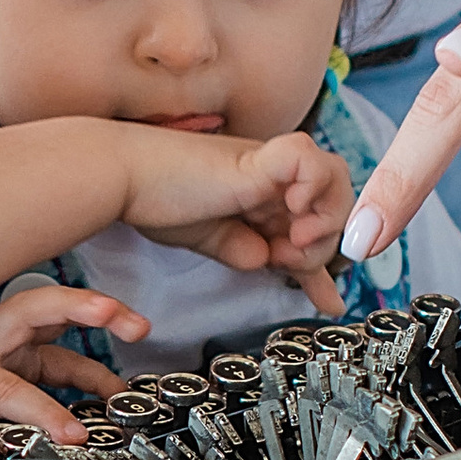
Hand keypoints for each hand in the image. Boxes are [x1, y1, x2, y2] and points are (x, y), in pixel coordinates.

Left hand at [0, 282, 151, 447]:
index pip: (5, 387)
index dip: (41, 410)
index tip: (73, 435)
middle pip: (33, 310)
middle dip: (78, 306)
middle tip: (121, 314)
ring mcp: (4, 352)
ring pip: (55, 327)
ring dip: (98, 324)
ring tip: (140, 332)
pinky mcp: (18, 363)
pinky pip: (63, 358)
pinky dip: (92, 370)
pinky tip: (115, 391)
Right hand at [113, 127, 352, 311]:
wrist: (124, 179)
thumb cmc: (155, 202)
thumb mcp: (211, 239)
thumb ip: (241, 250)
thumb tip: (264, 261)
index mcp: (262, 192)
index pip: (311, 226)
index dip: (323, 267)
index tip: (329, 303)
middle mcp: (272, 175)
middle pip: (335, 203)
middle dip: (322, 246)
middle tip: (285, 262)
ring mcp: (270, 162)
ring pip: (337, 178)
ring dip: (324, 219)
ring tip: (291, 240)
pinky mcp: (261, 156)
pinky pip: (312, 161)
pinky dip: (313, 189)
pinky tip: (290, 210)